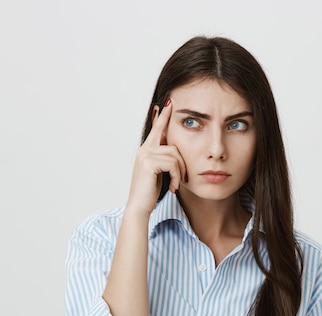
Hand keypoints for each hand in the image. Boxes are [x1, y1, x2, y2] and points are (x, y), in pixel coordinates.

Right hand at [126, 99, 185, 216]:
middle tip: (182, 177)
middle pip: (171, 142)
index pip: (157, 128)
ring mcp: (145, 155)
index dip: (163, 116)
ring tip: (177, 185)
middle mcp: (144, 149)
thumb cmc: (149, 193)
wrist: (139, 207)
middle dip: (182, 160)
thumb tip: (175, 153)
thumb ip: (164, 160)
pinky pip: (173, 163)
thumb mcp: (159, 173)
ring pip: (175, 154)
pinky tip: (174, 188)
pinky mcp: (149, 162)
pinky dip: (177, 177)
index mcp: (146, 150)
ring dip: (180, 172)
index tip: (169, 103)